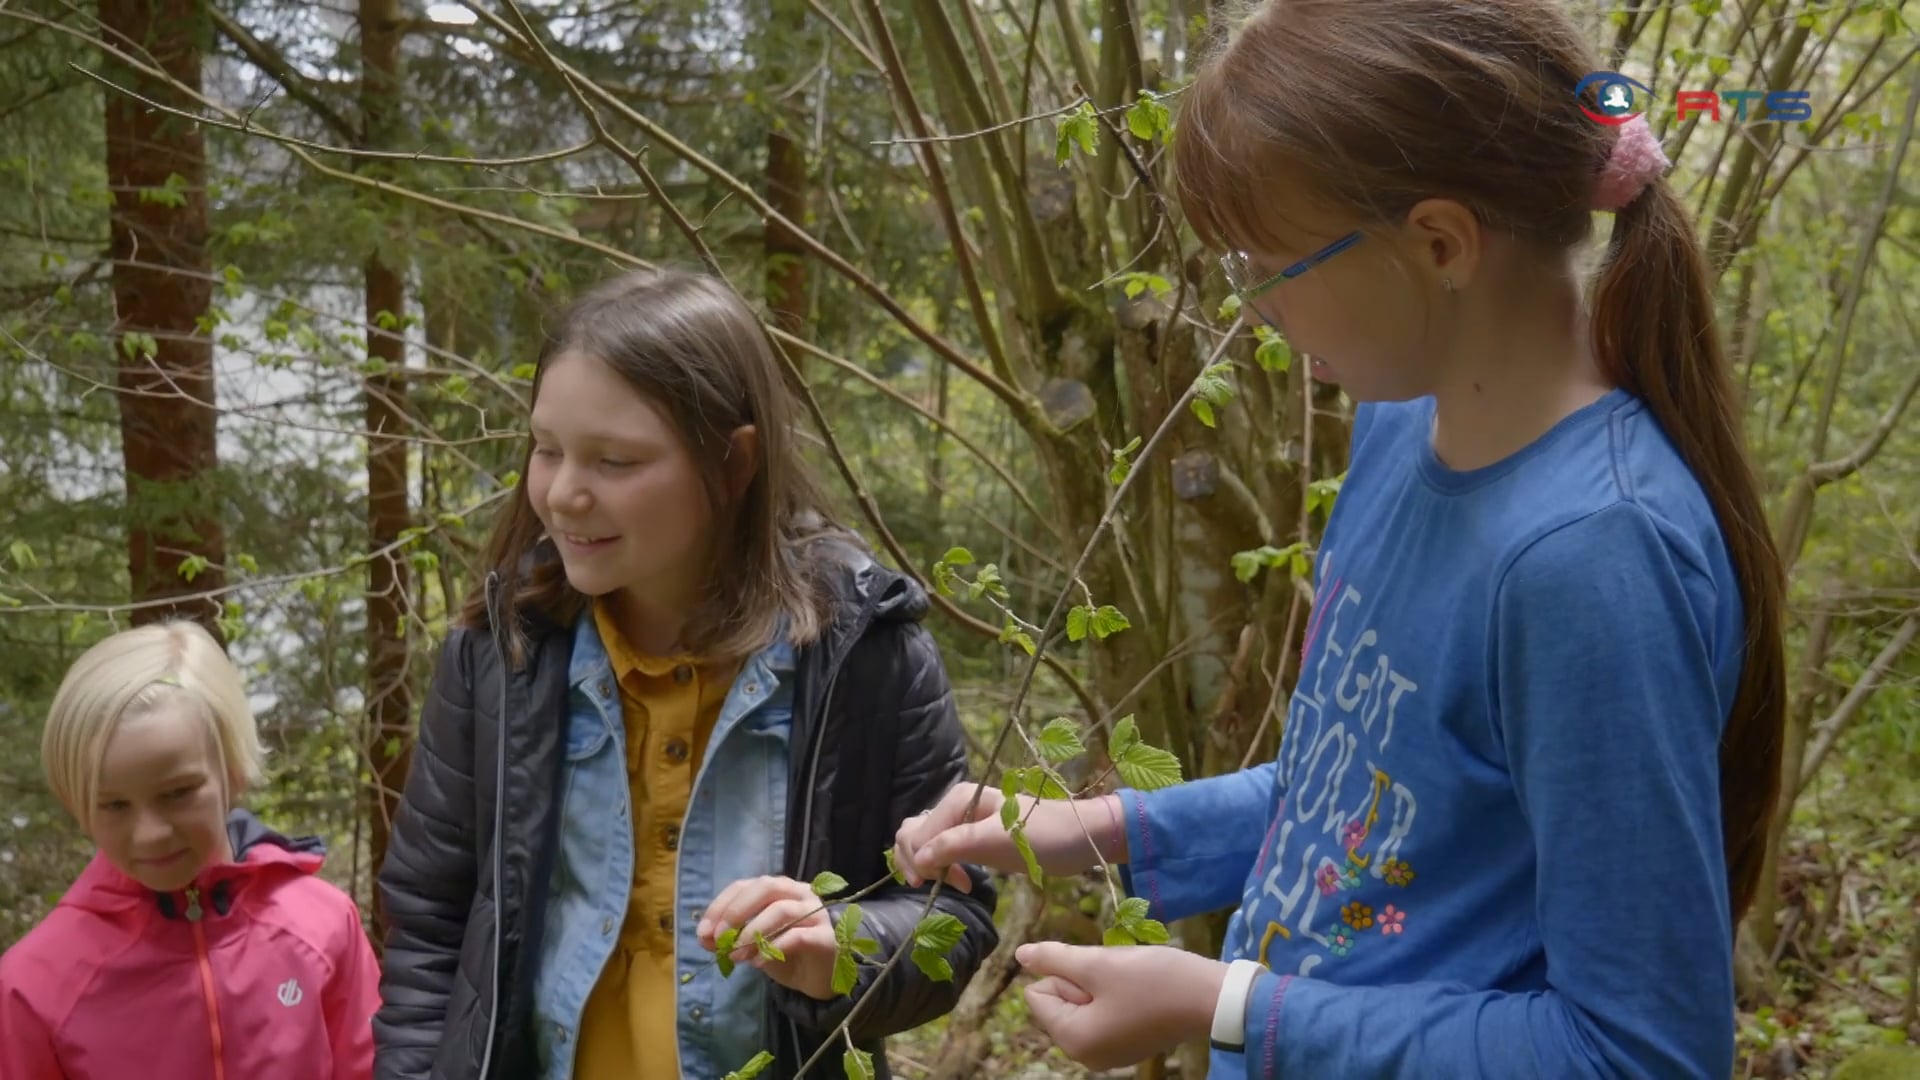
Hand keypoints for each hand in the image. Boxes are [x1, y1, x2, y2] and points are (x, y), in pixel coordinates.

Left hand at [695, 876, 838, 1000]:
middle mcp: (799, 893)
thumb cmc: (785, 954)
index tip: (703, 932)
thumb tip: (704, 938)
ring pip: (781, 910)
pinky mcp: (825, 936)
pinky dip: (773, 948)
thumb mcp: (751, 945)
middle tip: (719, 938)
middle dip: (737, 912)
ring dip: (753, 932)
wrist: (819, 978)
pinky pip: (798, 936)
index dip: (721, 906)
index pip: (745, 886)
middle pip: (766, 887)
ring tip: (737, 956)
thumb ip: (730, 938)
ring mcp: (815, 912)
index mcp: (778, 889)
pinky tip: (758, 963)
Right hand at [893, 783, 1126, 890]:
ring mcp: (966, 822)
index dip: (917, 860)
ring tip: (955, 884)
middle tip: (938, 885)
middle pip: (914, 834)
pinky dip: (944, 866)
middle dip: (918, 862)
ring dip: (930, 865)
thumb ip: (955, 846)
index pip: (916, 832)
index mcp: (959, 799)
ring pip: (927, 843)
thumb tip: (919, 859)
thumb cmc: (1046, 837)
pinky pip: (945, 850)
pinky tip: (962, 881)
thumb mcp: (999, 841)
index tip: (938, 883)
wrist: (1083, 838)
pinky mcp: (976, 838)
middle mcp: (957, 806)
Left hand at [1016, 942, 1228, 1069]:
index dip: (1064, 975)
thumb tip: (1020, 955)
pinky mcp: (1127, 1045)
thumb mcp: (1098, 963)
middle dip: (1083, 981)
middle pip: (1059, 1001)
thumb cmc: (1152, 980)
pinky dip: (1115, 996)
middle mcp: (1085, 1055)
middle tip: (1117, 980)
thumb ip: (1055, 958)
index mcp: (1073, 1039)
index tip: (1099, 977)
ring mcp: (1108, 1054)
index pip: (1037, 995)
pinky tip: (1140, 995)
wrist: (1210, 999)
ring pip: (1082, 1003)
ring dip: (1100, 985)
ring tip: (1130, 986)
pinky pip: (1103, 1013)